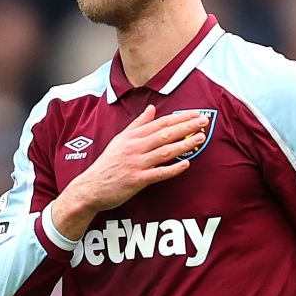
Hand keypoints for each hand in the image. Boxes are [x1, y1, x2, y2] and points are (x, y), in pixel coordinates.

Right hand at [50, 105, 206, 240]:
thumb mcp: (120, 139)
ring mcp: (136, 163)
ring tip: (200, 138)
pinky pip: (158, 173)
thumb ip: (137, 124)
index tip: (195, 113)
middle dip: (186, 126)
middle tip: (204, 121)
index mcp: (132, 136)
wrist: (91, 187)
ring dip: (184, 144)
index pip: (160, 123)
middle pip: (164, 133)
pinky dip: (173, 169)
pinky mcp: (137, 180)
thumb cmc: (108, 164)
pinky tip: (186, 164)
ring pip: (164, 151)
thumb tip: (152, 108)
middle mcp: (134, 147)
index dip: (179, 117)